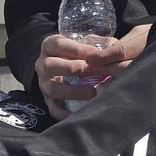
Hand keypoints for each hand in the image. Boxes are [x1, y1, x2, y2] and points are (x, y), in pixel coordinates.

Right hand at [37, 25, 152, 119]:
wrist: (62, 64)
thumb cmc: (77, 52)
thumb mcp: (83, 42)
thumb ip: (96, 43)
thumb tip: (113, 47)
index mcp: (49, 45)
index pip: (59, 45)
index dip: (76, 50)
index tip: (94, 54)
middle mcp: (42, 64)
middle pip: (50, 65)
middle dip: (72, 68)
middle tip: (93, 71)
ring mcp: (43, 83)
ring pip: (52, 88)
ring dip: (72, 91)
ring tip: (92, 92)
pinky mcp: (47, 99)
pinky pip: (53, 108)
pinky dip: (64, 113)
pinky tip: (80, 114)